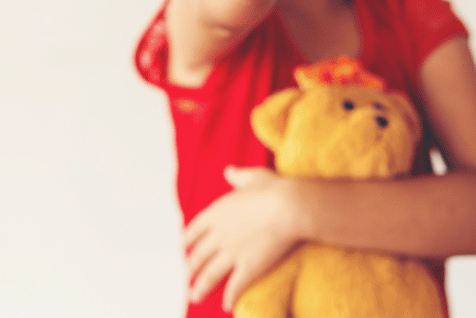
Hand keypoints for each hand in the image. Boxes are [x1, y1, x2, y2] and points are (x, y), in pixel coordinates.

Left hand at [184, 166, 301, 311]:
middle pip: (198, 256)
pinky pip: (234, 287)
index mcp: (216, 213)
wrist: (291, 206)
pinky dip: (229, 298)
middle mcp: (219, 235)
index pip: (193, 231)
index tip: (184, 248)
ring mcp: (232, 252)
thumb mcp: (252, 177)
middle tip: (188, 275)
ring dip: (201, 287)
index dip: (187, 241)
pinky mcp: (248, 267)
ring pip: (210, 275)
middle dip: (191, 267)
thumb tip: (229, 171)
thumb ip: (238, 176)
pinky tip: (226, 306)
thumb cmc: (275, 189)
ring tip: (195, 296)